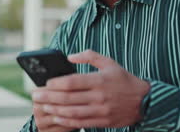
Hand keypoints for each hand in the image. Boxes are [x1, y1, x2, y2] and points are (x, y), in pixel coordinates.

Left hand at [32, 50, 149, 128]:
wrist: (145, 101)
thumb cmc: (123, 79)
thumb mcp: (109, 62)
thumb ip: (89, 56)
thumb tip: (69, 57)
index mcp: (100, 80)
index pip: (73, 82)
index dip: (56, 83)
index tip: (45, 83)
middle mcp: (99, 96)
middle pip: (68, 98)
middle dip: (49, 97)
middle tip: (35, 96)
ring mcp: (101, 110)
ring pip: (72, 112)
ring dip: (54, 110)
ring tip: (42, 106)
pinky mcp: (103, 121)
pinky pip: (81, 123)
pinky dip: (66, 121)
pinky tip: (56, 117)